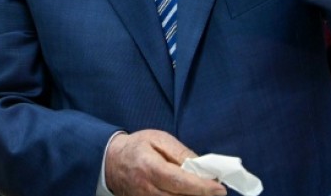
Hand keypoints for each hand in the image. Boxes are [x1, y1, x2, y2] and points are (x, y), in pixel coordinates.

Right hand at [105, 130, 227, 195]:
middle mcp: (146, 188)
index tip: (219, 188)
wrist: (111, 161)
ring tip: (205, 192)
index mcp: (150, 167)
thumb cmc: (137, 147)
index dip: (201, 187)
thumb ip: (180, 153)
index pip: (179, 181)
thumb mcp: (159, 139)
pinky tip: (190, 194)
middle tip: (218, 191)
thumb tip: (202, 165)